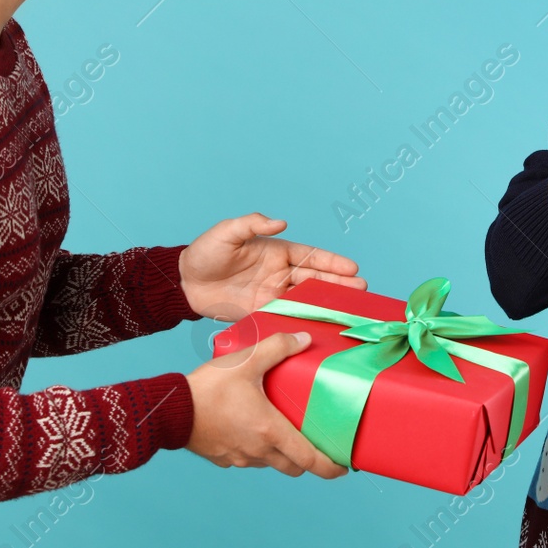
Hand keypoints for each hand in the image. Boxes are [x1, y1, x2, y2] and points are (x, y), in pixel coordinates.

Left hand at [178, 212, 365, 321]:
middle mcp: (279, 273)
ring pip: (307, 298)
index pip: (311, 256)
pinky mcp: (262, 312)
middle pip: (315, 279)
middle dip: (339, 284)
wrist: (185, 284)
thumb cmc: (205, 253)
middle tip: (362, 289)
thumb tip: (280, 222)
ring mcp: (273, 294)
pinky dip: (304, 320)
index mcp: (276, 251)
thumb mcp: (226, 233)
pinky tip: (321, 325)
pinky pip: (288, 316)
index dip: (332, 262)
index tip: (353, 268)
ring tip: (352, 306)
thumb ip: (252, 224)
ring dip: (328, 302)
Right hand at [185, 330, 347, 477]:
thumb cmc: (208, 388)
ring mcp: (240, 458)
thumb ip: (277, 347)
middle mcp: (259, 451)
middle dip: (308, 459)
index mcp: (271, 431)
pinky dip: (257, 449)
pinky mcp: (224, 458)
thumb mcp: (245, 361)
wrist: (170, 411)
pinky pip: (248, 458)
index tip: (344, 467)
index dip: (331, 467)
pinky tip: (251, 428)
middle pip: (294, 467)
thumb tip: (304, 339)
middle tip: (315, 442)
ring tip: (282, 430)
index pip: (310, 460)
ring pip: (271, 463)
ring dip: (281, 453)